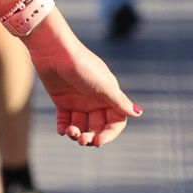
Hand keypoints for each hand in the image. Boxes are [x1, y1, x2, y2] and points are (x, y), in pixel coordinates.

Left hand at [27, 28, 141, 147]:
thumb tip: (138, 113)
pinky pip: (65, 120)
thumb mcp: (102, 85)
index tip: (98, 141)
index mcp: (109, 96)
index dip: (109, 134)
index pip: (115, 122)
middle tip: (82, 140)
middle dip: (91, 136)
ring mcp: (78, 101)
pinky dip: (64, 128)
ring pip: (81, 126)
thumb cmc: (81, 65)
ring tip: (70, 132)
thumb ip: (119, 100)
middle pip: (98, 127)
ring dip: (77, 133)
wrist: (54, 51)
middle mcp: (95, 100)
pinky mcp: (62, 101)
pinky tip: (62, 130)